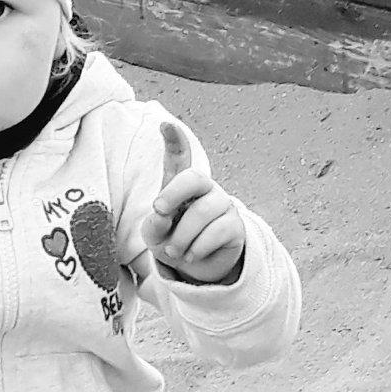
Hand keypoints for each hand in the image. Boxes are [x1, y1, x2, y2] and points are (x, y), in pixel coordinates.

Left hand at [140, 122, 244, 284]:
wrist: (195, 267)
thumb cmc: (171, 240)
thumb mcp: (154, 233)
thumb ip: (155, 222)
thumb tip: (163, 215)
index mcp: (182, 185)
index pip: (180, 159)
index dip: (174, 141)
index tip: (164, 124)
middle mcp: (205, 189)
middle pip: (194, 178)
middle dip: (173, 194)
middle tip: (159, 212)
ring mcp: (223, 205)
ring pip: (202, 213)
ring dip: (182, 237)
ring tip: (174, 251)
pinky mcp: (235, 226)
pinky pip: (216, 232)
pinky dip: (197, 249)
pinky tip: (191, 255)